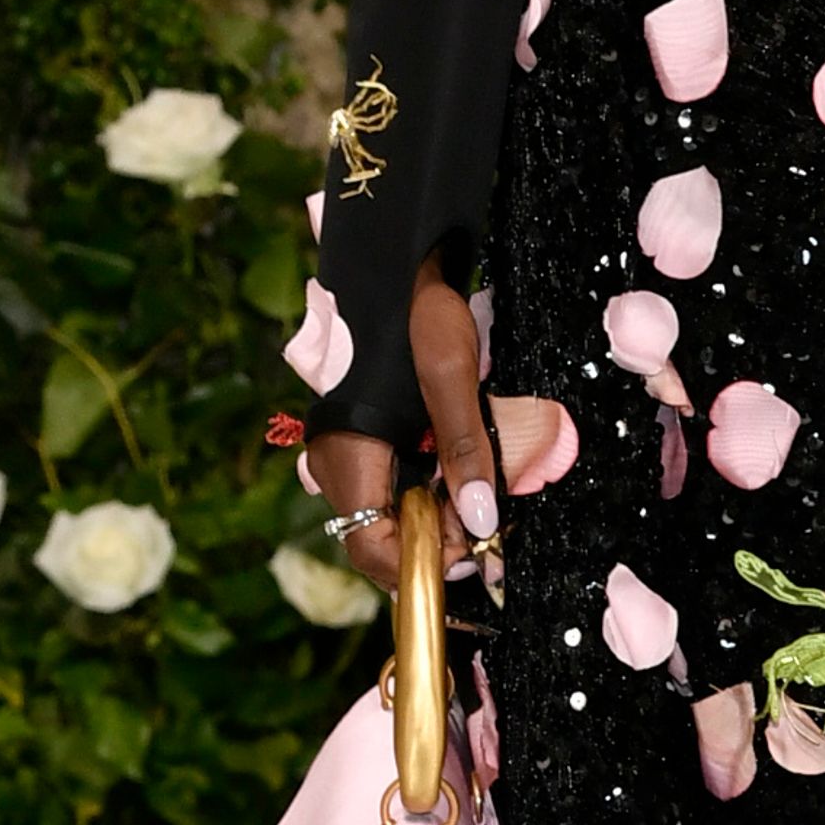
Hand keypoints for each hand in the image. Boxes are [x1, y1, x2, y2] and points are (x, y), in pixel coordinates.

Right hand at [306, 269, 510, 591]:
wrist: (401, 261)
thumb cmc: (420, 307)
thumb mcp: (452, 373)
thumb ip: (465, 448)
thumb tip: (481, 518)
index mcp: (345, 452)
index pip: (370, 546)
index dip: (422, 563)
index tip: (473, 552)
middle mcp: (337, 463)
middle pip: (380, 539)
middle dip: (437, 544)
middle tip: (487, 528)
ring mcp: (351, 456)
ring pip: (391, 519)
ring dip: (440, 522)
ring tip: (482, 502)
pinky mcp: (370, 444)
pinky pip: (396, 492)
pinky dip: (433, 498)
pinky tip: (465, 481)